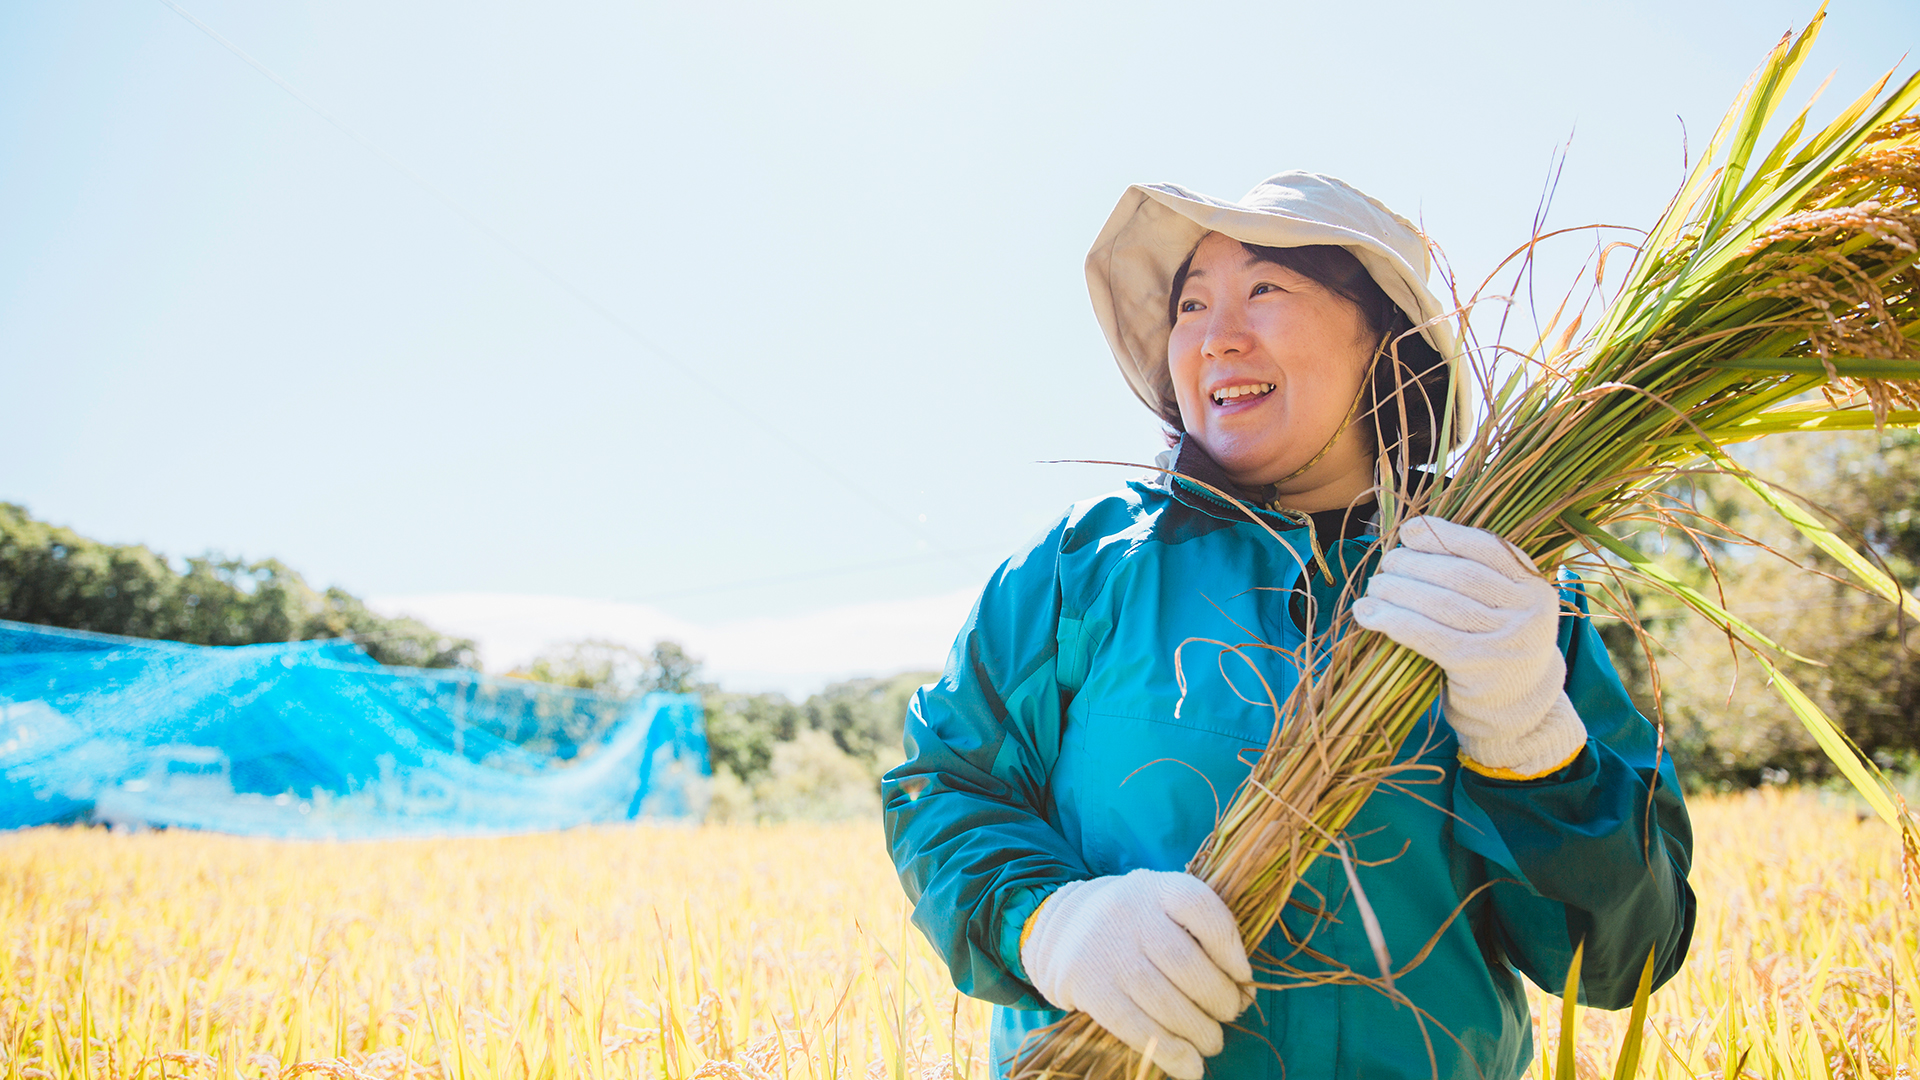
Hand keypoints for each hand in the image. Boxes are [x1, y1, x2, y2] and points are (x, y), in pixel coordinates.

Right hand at [1021, 869, 1251, 1079]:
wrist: (1060, 926)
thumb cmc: (1133, 923)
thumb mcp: (1162, 906)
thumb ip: (1200, 932)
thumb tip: (1243, 988)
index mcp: (1156, 887)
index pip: (1202, 910)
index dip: (1231, 949)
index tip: (1243, 978)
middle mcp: (1128, 912)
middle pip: (1185, 963)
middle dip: (1219, 998)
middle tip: (1230, 1014)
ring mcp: (1105, 949)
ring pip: (1162, 999)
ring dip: (1198, 1030)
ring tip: (1212, 1041)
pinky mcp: (1087, 985)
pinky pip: (1134, 1025)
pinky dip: (1168, 1051)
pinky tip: (1189, 1066)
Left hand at [1350, 515, 1587, 777]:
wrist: (1516, 704)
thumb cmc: (1495, 642)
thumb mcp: (1502, 604)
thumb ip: (1474, 570)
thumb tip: (1411, 533)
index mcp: (1535, 584)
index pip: (1486, 547)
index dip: (1443, 535)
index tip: (1408, 532)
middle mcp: (1529, 610)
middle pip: (1459, 575)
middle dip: (1414, 564)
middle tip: (1385, 565)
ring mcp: (1508, 640)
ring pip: (1441, 603)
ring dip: (1397, 591)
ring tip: (1373, 589)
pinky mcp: (1480, 667)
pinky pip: (1429, 636)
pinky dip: (1395, 621)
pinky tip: (1369, 615)